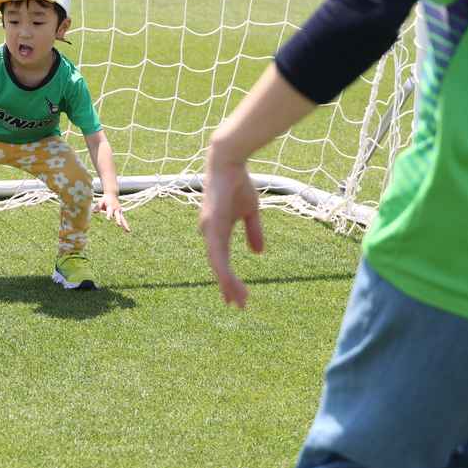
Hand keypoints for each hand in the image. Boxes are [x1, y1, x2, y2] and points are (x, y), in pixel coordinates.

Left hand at [94, 192, 129, 231]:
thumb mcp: (101, 201)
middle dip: (118, 220)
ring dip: (125, 225)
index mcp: (111, 206)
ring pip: (122, 219)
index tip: (108, 219)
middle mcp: (116, 209)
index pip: (110, 212)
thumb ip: (98, 207)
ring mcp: (119, 211)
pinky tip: (128, 231)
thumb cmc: (105, 199)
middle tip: (119, 225)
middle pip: (117, 216)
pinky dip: (125, 225)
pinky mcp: (120, 213)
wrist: (112, 194)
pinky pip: (123, 220)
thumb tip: (94, 212)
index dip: (109, 215)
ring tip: (128, 231)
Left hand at [199, 149, 263, 308]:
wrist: (229, 162)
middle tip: (237, 305)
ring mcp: (209, 229)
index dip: (228, 278)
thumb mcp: (250, 211)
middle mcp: (209, 233)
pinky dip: (223, 269)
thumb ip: (253, 232)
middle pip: (217, 266)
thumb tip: (258, 253)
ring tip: (237, 300)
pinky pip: (217, 253)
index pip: (221, 260)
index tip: (235, 296)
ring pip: (217, 264)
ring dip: (227, 283)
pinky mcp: (211, 224)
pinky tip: (229, 282)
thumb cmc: (238, 183)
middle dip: (227, 287)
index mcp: (217, 230)